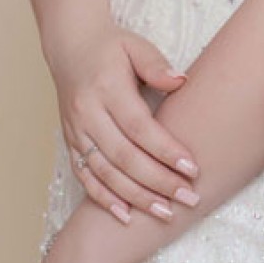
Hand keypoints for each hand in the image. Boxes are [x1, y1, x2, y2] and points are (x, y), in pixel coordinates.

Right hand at [49, 22, 197, 220]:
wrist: (70, 47)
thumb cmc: (112, 47)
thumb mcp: (136, 46)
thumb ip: (156, 64)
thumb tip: (181, 81)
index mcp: (106, 89)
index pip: (139, 127)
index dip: (165, 150)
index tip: (192, 168)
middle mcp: (87, 114)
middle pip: (124, 156)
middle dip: (158, 182)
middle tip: (189, 198)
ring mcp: (76, 132)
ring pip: (105, 173)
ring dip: (136, 197)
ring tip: (166, 214)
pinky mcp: (71, 144)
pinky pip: (85, 177)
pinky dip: (103, 199)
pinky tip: (126, 216)